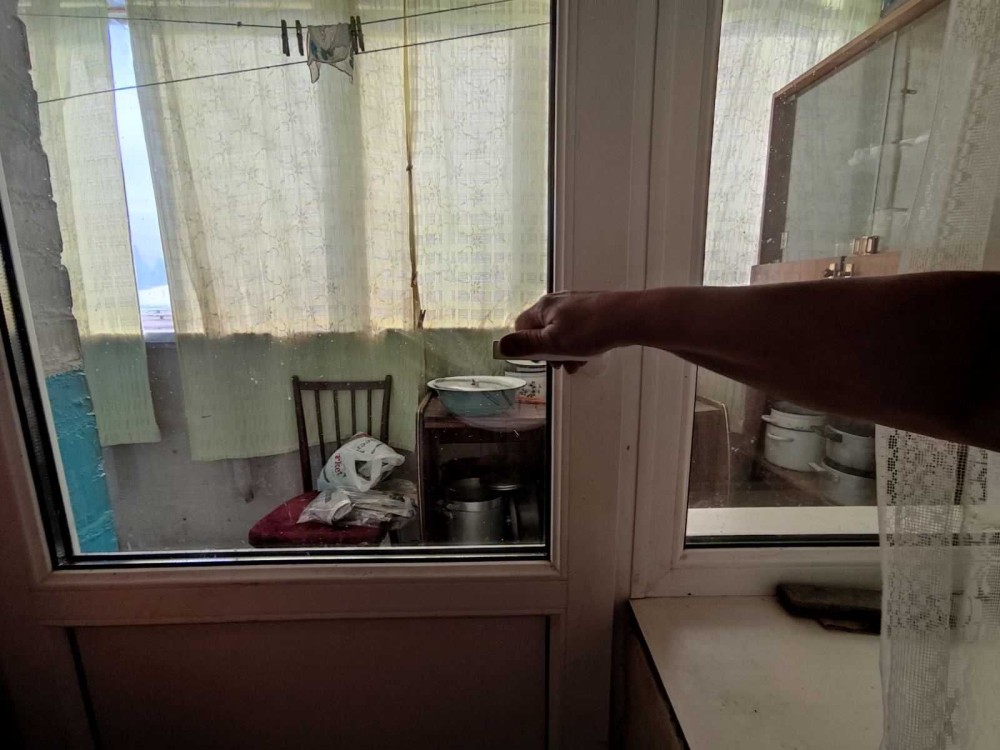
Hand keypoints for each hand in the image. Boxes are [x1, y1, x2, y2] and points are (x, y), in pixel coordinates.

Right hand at [499, 291, 633, 368]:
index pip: (520, 327)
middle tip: (560, 364)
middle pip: (541, 330)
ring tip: (577, 363)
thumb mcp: (553, 343)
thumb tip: (499, 346)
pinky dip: (579, 344)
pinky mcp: (591, 309)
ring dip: (565, 351)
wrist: (628, 317)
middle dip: (549, 351)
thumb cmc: (590, 330)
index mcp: (543, 308)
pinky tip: (588, 355)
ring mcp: (574, 304)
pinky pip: (577, 330)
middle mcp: (556, 302)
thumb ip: (526, 345)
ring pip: (561, 332)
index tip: (539, 359)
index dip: (526, 346)